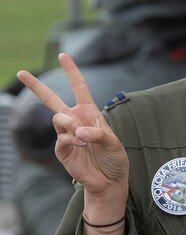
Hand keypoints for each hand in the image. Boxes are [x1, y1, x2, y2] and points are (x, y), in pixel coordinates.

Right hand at [16, 54, 128, 210]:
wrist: (109, 179)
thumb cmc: (114, 158)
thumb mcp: (114, 143)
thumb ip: (98, 134)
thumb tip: (78, 132)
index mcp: (90, 112)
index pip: (79, 87)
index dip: (71, 71)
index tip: (63, 55)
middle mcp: (75, 120)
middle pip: (51, 99)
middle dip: (36, 86)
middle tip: (21, 72)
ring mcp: (66, 134)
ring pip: (58, 119)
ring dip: (70, 125)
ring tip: (84, 138)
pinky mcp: (61, 149)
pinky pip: (61, 139)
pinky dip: (73, 141)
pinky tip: (83, 147)